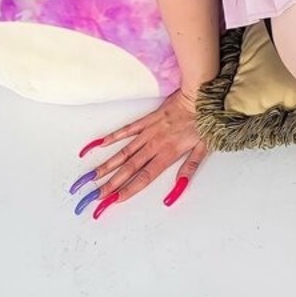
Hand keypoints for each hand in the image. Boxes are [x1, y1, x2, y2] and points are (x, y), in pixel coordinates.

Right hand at [68, 90, 207, 218]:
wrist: (199, 96)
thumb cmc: (203, 122)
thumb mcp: (203, 148)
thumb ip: (189, 169)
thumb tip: (178, 189)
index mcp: (168, 154)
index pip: (144, 177)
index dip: (128, 190)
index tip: (113, 200)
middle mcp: (154, 145)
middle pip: (129, 168)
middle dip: (111, 183)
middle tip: (95, 195)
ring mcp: (148, 132)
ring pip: (124, 152)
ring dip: (107, 165)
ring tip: (91, 176)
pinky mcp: (147, 120)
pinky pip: (127, 130)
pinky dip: (112, 137)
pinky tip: (99, 145)